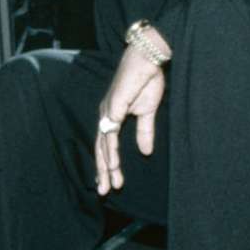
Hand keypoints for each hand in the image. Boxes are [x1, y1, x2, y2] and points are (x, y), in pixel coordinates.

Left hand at [95, 37, 169, 194]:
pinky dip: (111, 150)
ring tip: (110, 184)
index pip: (106, 143)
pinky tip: (113, 164)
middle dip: (102, 171)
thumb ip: (145, 131)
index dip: (107, 163)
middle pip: (101, 148)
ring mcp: (107, 110)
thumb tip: (145, 151)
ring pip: (103, 145)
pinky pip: (110, 133)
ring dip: (107, 166)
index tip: (110, 181)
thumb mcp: (147, 111)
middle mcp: (106, 113)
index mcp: (112, 114)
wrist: (148, 58)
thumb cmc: (146, 79)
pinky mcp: (113, 107)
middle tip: (104, 191)